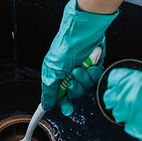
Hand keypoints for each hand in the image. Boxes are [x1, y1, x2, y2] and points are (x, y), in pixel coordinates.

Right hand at [41, 0, 116, 114]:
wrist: (83, 31)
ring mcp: (81, 69)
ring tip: (80, 67)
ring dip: (83, 78)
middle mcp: (68, 73)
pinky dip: (93, 72)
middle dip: (74, 89)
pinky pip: (95, 78)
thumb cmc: (65, 46)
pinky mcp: (93, 65)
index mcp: (56, 74)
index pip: (58, 95)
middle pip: (73, 93)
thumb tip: (46, 104)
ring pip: (85, 86)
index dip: (62, 103)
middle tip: (71, 82)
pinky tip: (89, 63)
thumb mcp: (52, 70)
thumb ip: (49, 90)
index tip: (66, 109)